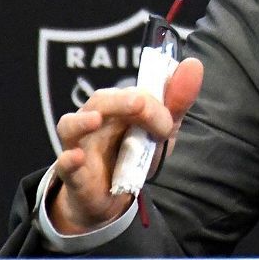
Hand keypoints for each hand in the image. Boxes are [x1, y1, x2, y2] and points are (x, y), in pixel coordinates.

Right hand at [48, 57, 203, 233]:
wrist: (115, 197)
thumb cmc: (135, 155)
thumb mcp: (162, 130)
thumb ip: (177, 100)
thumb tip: (193, 62)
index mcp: (117, 106)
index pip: (130, 92)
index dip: (151, 102)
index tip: (168, 122)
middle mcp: (94, 120)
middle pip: (100, 101)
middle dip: (120, 101)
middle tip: (140, 105)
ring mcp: (81, 146)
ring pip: (70, 125)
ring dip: (82, 121)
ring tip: (96, 120)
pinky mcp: (75, 175)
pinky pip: (64, 164)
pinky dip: (68, 160)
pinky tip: (76, 157)